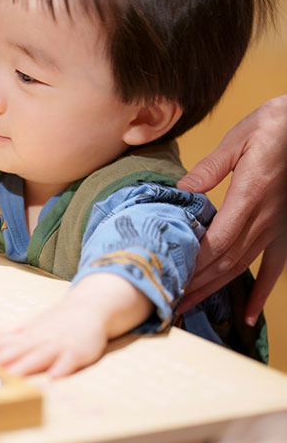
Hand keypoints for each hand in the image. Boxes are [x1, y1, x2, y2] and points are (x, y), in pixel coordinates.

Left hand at [0, 273, 151, 377]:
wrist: (88, 309)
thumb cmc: (54, 322)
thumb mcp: (27, 325)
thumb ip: (3, 334)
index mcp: (26, 335)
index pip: (3, 342)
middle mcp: (39, 339)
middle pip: (18, 349)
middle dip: (2, 360)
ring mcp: (58, 345)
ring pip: (40, 355)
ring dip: (26, 365)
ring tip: (12, 375)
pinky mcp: (78, 352)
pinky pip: (69, 361)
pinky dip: (62, 368)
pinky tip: (53, 378)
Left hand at [177, 96, 286, 323]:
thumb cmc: (274, 127)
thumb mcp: (239, 140)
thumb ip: (210, 168)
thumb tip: (183, 188)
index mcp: (250, 197)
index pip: (217, 241)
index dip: (194, 262)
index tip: (170, 275)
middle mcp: (265, 219)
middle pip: (224, 261)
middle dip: (194, 282)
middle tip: (166, 298)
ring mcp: (277, 228)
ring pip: (241, 267)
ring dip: (214, 289)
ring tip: (188, 305)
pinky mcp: (285, 231)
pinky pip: (273, 268)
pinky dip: (261, 293)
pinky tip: (249, 315)